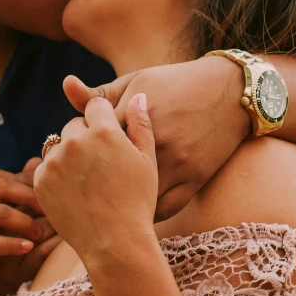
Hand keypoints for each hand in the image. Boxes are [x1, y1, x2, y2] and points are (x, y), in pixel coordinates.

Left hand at [34, 94, 157, 265]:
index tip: (110, 137)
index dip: (104, 120)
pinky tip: (76, 191)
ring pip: (59, 145)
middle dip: (85, 137)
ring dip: (70, 155)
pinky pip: (47, 167)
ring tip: (89, 180)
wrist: (115, 243)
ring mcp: (55, 162)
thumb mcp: (148, 160)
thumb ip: (141, 124)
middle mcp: (75, 141)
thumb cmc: (138, 201)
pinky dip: (57, 174)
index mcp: (104, 131)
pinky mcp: (41, 181)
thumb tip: (138, 97)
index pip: (95, 106)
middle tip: (101, 164)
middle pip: (75, 125)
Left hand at [63, 56, 249, 218]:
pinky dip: (147, 214)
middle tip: (88, 180)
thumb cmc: (177, 83)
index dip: (83, 148)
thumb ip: (101, 92)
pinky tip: (133, 211)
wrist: (230, 92)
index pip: (94, 138)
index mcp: (136, 114)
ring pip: (136, 196)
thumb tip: (65, 84)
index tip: (81, 153)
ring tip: (105, 201)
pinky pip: (165, 209)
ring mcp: (177, 163)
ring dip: (117, 202)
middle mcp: (157, 141)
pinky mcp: (195, 179)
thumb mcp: (137, 81)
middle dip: (94, 177)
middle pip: (112, 171)